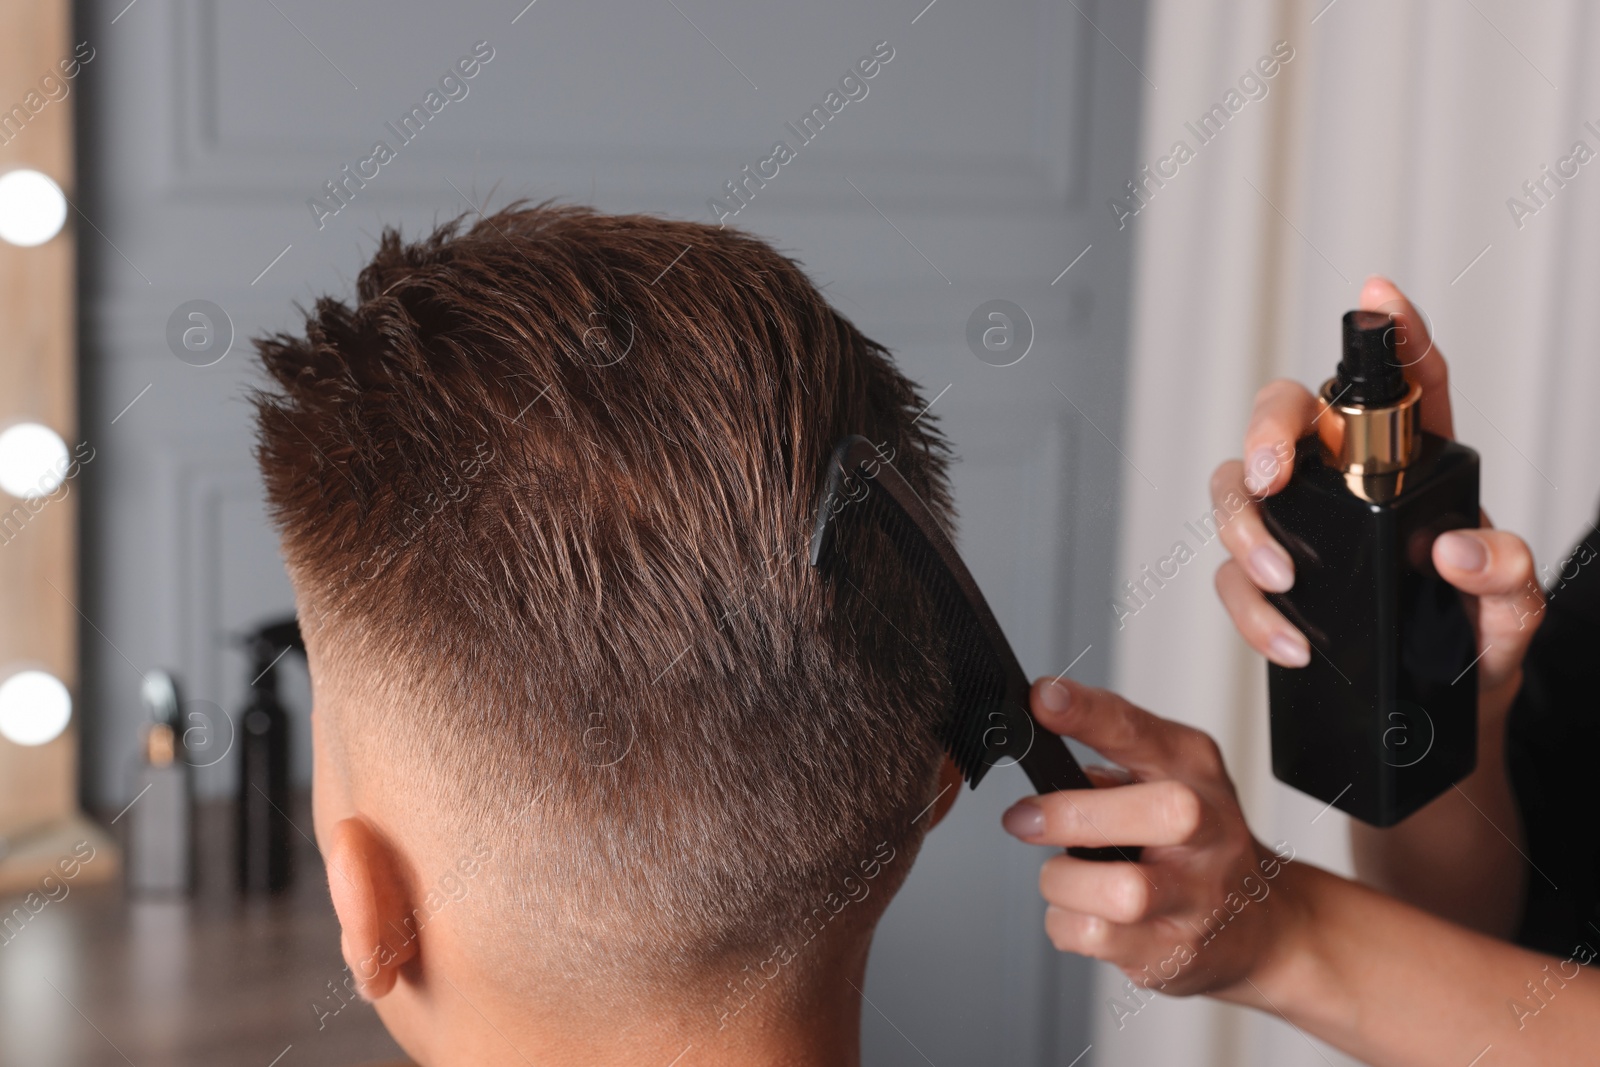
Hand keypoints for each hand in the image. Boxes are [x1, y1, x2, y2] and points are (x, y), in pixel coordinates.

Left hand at [1001, 677, 1303, 997]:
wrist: (1260, 925)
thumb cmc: (1196, 843)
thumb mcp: (1166, 778)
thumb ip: (1109, 759)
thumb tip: (1037, 749)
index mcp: (1193, 769)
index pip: (1139, 730)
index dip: (1087, 712)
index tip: (1043, 698)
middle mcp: (1208, 829)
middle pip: (1153, 814)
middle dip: (1070, 816)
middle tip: (1024, 820)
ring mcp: (1198, 896)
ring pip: (1120, 892)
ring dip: (1065, 882)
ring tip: (1066, 877)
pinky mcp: (1176, 952)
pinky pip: (1095, 936)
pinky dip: (1068, 923)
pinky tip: (1083, 912)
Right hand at [1210, 275, 1542, 715]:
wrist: (1444, 727)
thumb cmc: (1479, 647)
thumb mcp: (1513, 615)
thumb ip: (1506, 577)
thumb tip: (1455, 551)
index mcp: (1420, 467)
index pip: (1412, 384)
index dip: (1397, 333)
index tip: (1380, 297)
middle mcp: (1349, 483)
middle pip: (1289, 418)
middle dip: (1266, 432)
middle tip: (1273, 473)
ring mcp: (1300, 529)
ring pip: (1237, 488)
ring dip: (1242, 526)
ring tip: (1280, 576)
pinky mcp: (1267, 582)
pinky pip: (1231, 577)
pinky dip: (1250, 609)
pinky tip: (1287, 638)